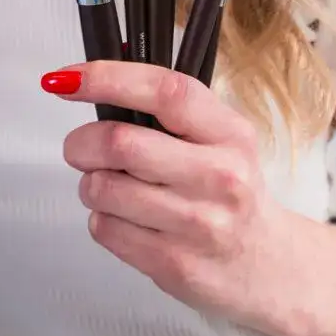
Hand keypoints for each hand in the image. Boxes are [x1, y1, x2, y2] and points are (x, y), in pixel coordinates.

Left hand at [41, 61, 315, 335]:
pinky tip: (128, 219)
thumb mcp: (220, 137)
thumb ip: (168, 104)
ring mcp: (198, 224)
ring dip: (90, 184)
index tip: (67, 79)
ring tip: (113, 188)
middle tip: (80, 148)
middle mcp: (219, 176)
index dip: (107, 78)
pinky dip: (102, 219)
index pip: (164, 92)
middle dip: (81, 142)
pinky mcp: (174, 264)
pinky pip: (104, 229)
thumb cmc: (231, 192)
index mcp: (230, 133)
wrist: (267, 265)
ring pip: (102, 188)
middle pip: (119, 142)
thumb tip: (96, 70)